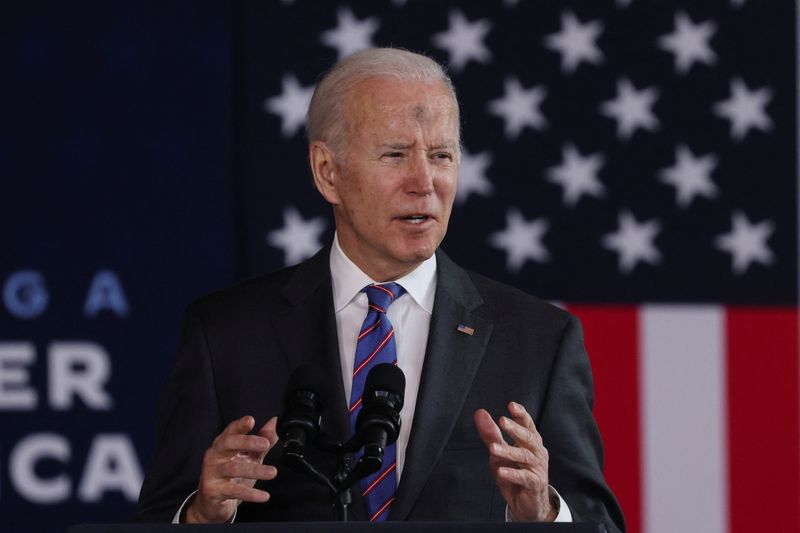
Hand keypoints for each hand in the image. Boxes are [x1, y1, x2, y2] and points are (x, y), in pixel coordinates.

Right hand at [185, 416, 278, 522]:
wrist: (211, 503)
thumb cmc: (232, 475)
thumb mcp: (249, 455)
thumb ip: (262, 439)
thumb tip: (274, 422)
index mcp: (224, 443)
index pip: (231, 430)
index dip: (240, 425)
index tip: (251, 420)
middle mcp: (215, 455)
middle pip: (228, 443)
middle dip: (247, 442)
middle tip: (266, 445)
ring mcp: (212, 473)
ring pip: (233, 468)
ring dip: (255, 470)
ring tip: (273, 472)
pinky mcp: (213, 490)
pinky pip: (233, 491)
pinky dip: (250, 494)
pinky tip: (264, 496)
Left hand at [474, 402, 555, 521]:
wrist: (527, 503)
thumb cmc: (514, 473)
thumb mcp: (499, 452)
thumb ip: (491, 434)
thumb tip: (480, 413)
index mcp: (531, 443)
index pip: (528, 425)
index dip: (521, 414)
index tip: (511, 405)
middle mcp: (537, 453)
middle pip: (529, 438)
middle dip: (515, 429)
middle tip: (502, 421)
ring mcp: (538, 468)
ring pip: (524, 457)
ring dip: (508, 451)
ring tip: (492, 448)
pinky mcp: (535, 484)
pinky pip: (524, 477)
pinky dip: (512, 473)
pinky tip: (500, 471)